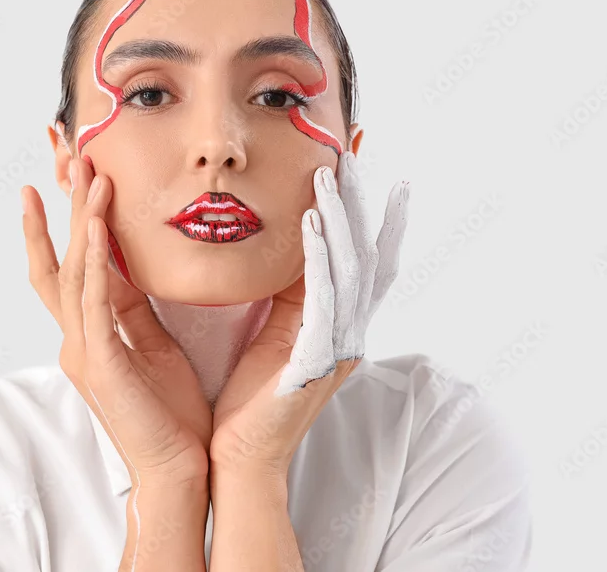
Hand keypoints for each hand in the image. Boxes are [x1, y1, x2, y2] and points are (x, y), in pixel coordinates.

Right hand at [22, 157, 212, 485]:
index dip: (64, 214)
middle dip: (61, 200)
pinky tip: (98, 226)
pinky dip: (95, 262)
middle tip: (61, 147)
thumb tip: (136, 265)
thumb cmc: (170, 412)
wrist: (179, 468)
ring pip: (74, 270)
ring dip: (79, 218)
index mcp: (91, 331)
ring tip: (86, 171)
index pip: (71, 260)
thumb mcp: (153, 345)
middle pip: (61, 254)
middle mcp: (78, 334)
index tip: (65, 169)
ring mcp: (83, 349)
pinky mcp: (100, 364)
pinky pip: (94, 303)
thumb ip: (136, 307)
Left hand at [210, 151, 409, 474]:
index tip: (362, 165)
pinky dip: (322, 256)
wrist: (237, 455)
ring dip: (343, 218)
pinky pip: (324, 296)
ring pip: (352, 267)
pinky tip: (313, 223)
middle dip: (362, 200)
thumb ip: (284, 294)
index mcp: (335, 324)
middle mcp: (347, 330)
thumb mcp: (272, 332)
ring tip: (331, 174)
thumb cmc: (248, 397)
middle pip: (367, 251)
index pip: (361, 256)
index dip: (369, 210)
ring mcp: (337, 344)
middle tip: (353, 152)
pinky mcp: (316, 357)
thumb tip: (280, 249)